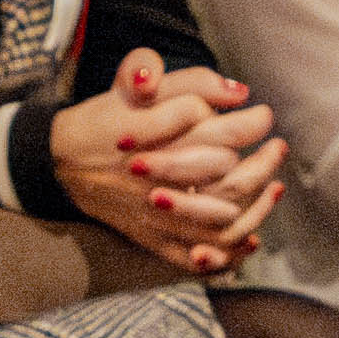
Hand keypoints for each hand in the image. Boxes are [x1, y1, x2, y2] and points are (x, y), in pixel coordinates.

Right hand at [50, 50, 288, 275]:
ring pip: (219, 218)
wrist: (60, 159)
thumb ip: (188, 81)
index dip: (249, 122)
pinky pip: (192, 256)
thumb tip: (238, 91)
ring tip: (275, 187)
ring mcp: (153, 212)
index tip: (265, 115)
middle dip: (262, 161)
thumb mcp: (134, 82)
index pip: (217, 129)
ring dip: (256, 205)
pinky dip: (226, 254)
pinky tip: (251, 240)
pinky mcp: (148, 237)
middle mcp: (156, 176)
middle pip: (226, 174)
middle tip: (278, 147)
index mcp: (153, 134)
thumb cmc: (105, 117)